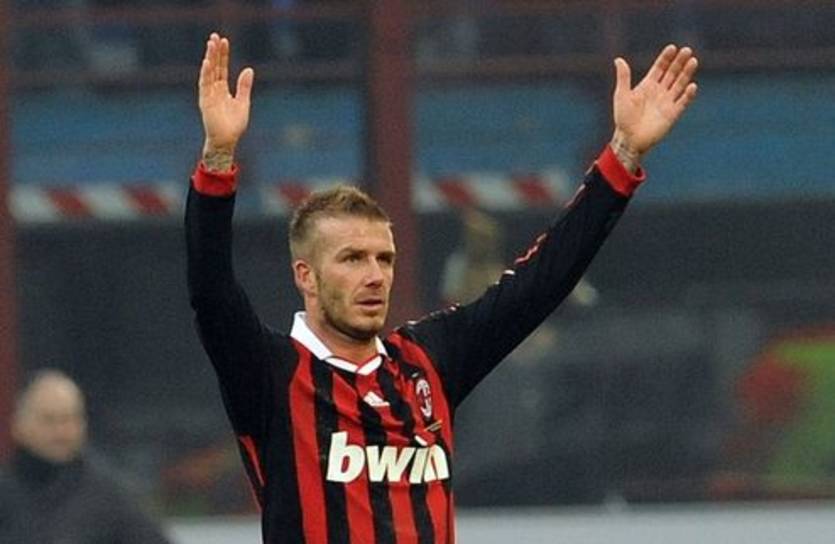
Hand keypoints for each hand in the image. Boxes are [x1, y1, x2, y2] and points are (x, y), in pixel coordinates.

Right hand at [198, 33, 253, 168]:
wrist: (227, 141)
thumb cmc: (234, 125)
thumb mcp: (243, 103)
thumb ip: (244, 86)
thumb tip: (249, 69)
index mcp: (223, 89)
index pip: (222, 68)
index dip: (223, 55)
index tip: (224, 41)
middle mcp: (214, 89)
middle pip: (214, 67)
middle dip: (214, 52)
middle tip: (215, 36)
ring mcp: (208, 94)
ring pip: (209, 72)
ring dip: (210, 58)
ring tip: (211, 44)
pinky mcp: (205, 101)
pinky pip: (204, 85)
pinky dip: (205, 74)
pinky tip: (207, 62)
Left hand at [611, 45, 698, 167]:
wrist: (629, 138)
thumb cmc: (623, 117)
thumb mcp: (622, 95)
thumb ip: (623, 77)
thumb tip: (618, 59)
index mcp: (648, 85)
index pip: (659, 68)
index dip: (666, 58)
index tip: (672, 48)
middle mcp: (659, 91)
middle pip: (672, 73)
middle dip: (679, 62)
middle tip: (687, 50)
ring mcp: (667, 102)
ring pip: (680, 84)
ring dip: (686, 73)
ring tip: (693, 61)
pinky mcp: (673, 114)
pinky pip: (683, 102)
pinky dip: (688, 94)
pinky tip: (692, 86)